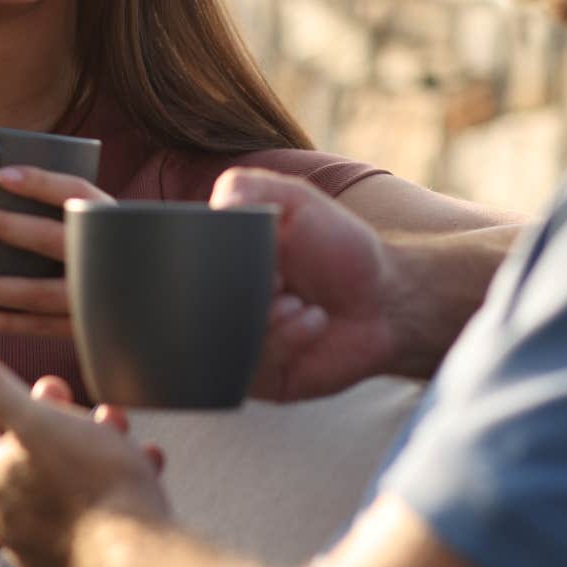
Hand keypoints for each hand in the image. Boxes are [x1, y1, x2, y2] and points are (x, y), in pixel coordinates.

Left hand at [0, 165, 113, 337]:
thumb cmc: (121, 256)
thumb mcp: (108, 226)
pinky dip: (7, 324)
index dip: (39, 182)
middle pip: (51, 239)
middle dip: (8, 228)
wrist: (161, 304)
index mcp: (112, 221)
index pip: (75, 192)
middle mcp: (107, 258)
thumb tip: (6, 188)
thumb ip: (73, 213)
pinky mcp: (87, 328)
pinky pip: (41, 327)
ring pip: (37, 292)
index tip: (1, 175)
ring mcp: (97, 298)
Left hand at [0, 339, 167, 566]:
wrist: (139, 564)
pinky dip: (111, 483)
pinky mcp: (79, 563)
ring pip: (55, 482)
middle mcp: (7, 518)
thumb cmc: (92, 487)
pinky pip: (89, 512)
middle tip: (58, 393)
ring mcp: (42, 546)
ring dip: (83, 445)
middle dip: (38, 416)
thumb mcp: (38, 420)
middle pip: (11, 456)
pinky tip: (143, 465)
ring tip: (113, 425)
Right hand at [211, 168, 394, 401]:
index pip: (181, 264)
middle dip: (236, 294)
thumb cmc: (337, 246)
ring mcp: (236, 344)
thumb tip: (214, 206)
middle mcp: (218, 306)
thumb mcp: (295, 200)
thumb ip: (248, 187)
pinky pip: (251, 370)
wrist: (385, 297)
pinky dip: (285, 340)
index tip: (244, 250)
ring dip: (263, 319)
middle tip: (276, 280)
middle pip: (192, 308)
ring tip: (297, 301)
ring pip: (218, 341)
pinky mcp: (260, 379)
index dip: (205, 260)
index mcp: (216, 263)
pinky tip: (314, 321)